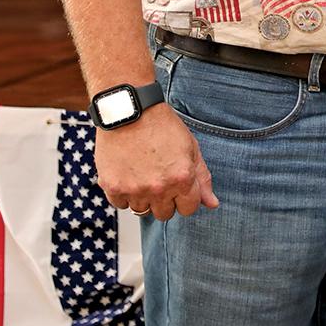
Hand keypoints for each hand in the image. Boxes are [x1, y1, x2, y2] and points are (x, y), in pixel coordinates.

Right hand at [95, 104, 218, 220]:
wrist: (130, 111)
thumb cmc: (162, 127)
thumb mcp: (191, 148)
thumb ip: (202, 179)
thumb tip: (212, 204)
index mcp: (182, 178)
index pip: (189, 209)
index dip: (186, 198)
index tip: (179, 186)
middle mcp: (159, 188)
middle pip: (165, 214)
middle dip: (166, 200)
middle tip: (160, 178)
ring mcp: (134, 190)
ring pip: (142, 211)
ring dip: (144, 197)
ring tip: (143, 173)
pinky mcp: (112, 187)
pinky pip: (121, 204)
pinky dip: (124, 193)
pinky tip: (128, 174)